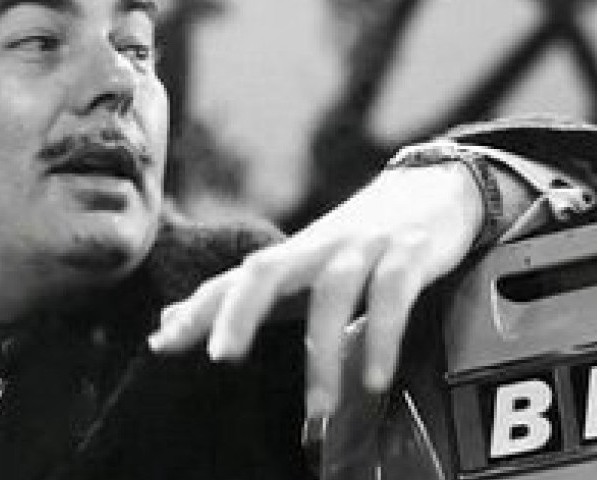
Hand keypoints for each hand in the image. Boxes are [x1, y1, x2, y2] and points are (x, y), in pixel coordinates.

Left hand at [147, 162, 483, 417]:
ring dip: (323, 354)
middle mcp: (319, 246)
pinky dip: (382, 338)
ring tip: (318, 409)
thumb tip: (172, 320)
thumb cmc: (357, 239)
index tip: (163, 342)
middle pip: (267, 269)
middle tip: (220, 358)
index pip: (234, 279)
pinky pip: (391, 297)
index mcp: (291, 254)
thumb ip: (244, 296)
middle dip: (239, 311)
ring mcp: (364, 248)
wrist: (433, 188)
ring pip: (332, 294)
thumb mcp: (301, 265)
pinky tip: (373, 379)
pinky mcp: (409, 255)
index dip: (198, 309)